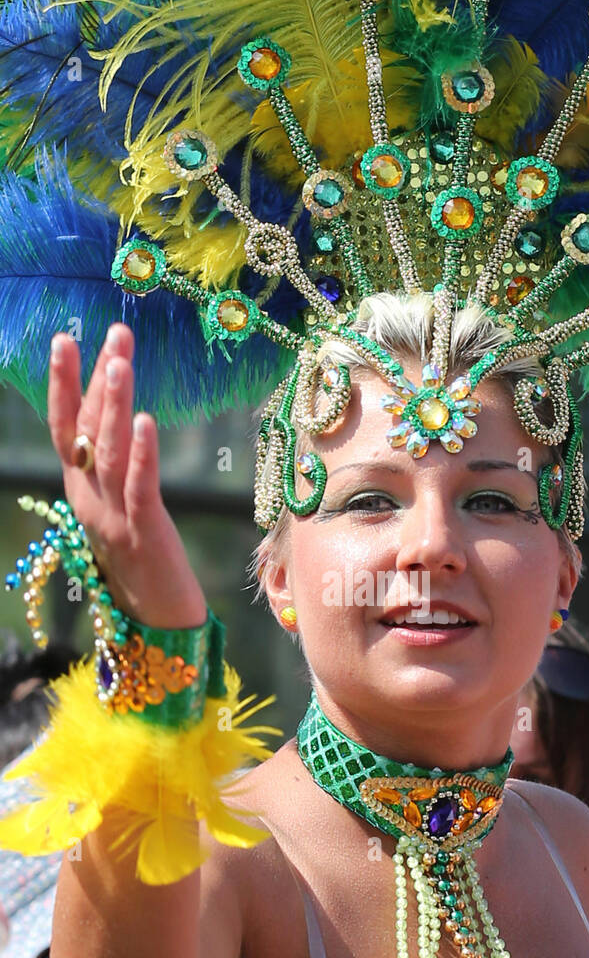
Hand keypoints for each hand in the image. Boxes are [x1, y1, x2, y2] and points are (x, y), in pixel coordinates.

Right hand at [47, 324, 207, 628]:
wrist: (155, 623)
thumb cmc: (141, 565)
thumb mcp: (118, 511)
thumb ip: (113, 472)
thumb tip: (121, 424)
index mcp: (81, 491)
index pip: (67, 428)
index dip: (64, 384)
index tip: (68, 338)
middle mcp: (89, 499)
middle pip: (88, 430)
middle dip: (98, 378)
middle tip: (114, 333)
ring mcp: (113, 516)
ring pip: (109, 452)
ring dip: (115, 404)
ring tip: (121, 362)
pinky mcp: (143, 534)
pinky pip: (139, 487)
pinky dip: (142, 453)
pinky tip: (147, 420)